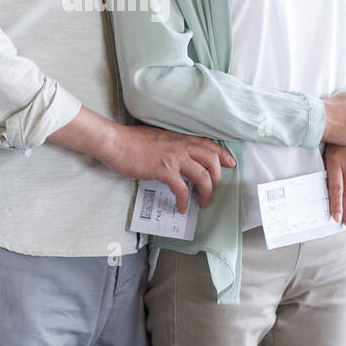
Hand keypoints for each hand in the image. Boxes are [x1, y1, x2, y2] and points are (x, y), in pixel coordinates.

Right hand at [105, 124, 235, 213]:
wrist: (115, 143)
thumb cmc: (131, 142)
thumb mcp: (157, 138)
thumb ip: (169, 145)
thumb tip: (175, 157)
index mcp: (179, 138)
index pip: (208, 144)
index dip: (222, 154)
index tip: (230, 163)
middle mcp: (180, 146)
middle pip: (212, 159)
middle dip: (217, 176)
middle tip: (213, 189)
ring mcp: (174, 158)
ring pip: (203, 175)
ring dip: (207, 192)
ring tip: (202, 202)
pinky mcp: (164, 170)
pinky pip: (182, 189)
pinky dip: (184, 201)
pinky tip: (181, 207)